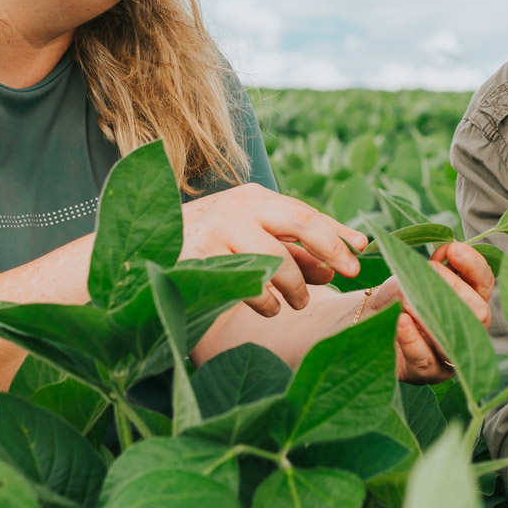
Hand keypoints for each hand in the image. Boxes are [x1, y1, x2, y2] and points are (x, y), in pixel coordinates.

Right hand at [180, 184, 368, 315]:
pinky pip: (250, 284)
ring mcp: (219, 229)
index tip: (364, 246)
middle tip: (348, 273)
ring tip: (298, 302)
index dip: (338, 231)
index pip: (307, 212)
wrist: (142, 255)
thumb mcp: (250, 243)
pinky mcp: (201, 256)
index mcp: (254, 198)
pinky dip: (266, 301)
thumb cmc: (206, 250)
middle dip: (331, 248)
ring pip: (277, 260)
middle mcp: (239, 207)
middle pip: (300, 222)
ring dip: (296, 286)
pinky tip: (268, 308)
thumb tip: (332, 269)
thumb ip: (290, 253)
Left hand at [363, 243, 495, 383]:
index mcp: (471, 301)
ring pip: (454, 340)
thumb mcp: (413, 272)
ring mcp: (451, 355)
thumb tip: (448, 252)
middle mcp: (468, 330)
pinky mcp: (428, 374)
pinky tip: (402, 322)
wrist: (370, 319)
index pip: (484, 283)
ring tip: (408, 300)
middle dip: (454, 290)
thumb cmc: (399, 294)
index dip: (474, 265)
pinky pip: (425, 359)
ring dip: (430, 316)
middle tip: (429, 274)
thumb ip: (433, 265)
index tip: (453, 249)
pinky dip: (413, 339)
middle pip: (479, 314)